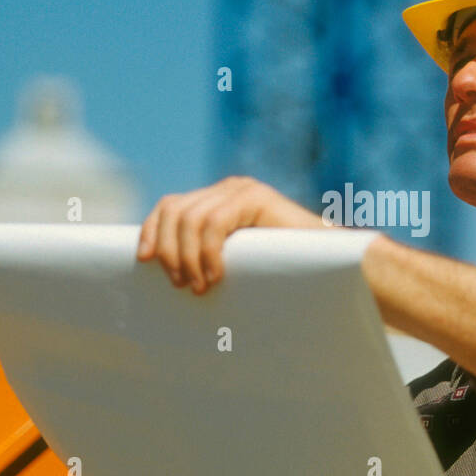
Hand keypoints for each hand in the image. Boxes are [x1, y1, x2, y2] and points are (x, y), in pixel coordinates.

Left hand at [136, 176, 327, 293]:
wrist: (331, 267)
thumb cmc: (283, 273)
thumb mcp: (234, 262)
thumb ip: (208, 255)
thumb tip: (166, 271)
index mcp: (219, 200)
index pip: (170, 206)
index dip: (151, 231)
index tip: (143, 261)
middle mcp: (228, 189)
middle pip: (174, 209)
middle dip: (169, 250)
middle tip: (180, 284)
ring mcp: (242, 190)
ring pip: (190, 218)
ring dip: (188, 258)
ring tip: (199, 287)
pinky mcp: (255, 198)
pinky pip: (214, 223)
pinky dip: (208, 253)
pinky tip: (216, 276)